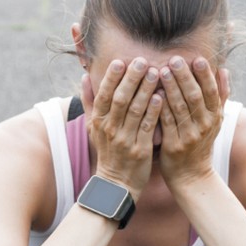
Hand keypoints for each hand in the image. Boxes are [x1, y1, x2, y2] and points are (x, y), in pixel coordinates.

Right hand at [86, 57, 163, 200]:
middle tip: (142, 60)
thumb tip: (84, 77)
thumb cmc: (107, 151)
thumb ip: (89, 102)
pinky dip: (153, 112)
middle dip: (131, 79)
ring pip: (135, 111)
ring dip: (145, 90)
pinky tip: (160, 97)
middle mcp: (110, 129)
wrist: (115, 184)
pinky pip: (147, 127)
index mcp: (98, 122)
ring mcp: (125, 140)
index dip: (111, 78)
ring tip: (155, 72)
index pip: (104, 95)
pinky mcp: (140, 150)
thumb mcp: (92, 127)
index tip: (120, 61)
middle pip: (120, 99)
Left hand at [157, 56, 228, 188]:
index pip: (212, 92)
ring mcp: (189, 136)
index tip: (197, 59)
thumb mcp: (216, 120)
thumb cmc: (202, 142)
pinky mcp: (174, 145)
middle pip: (195, 97)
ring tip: (161, 70)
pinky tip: (153, 94)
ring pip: (179, 108)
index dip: (205, 75)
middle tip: (174, 59)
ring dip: (170, 88)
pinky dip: (160, 107)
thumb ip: (221, 95)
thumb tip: (224, 69)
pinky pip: (166, 122)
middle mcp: (204, 125)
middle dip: (185, 77)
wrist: (191, 175)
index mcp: (215, 117)